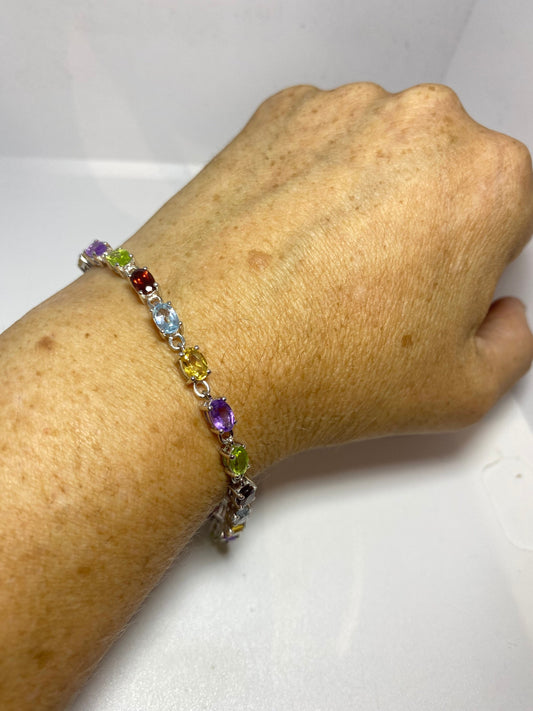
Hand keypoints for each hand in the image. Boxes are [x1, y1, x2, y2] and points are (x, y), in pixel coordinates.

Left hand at [126, 82, 532, 468]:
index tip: (438, 287)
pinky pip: (319, 143)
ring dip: (366, 196)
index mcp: (488, 180)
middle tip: (377, 284)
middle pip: (444, 173)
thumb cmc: (326, 369)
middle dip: (426, 221)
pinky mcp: (276, 114)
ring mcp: (342, 110)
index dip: (475, 257)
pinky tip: (288, 239)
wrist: (201, 352)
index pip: (508, 209)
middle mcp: (422, 123)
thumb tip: (500, 315)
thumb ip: (512, 342)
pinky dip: (312, 179)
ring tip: (322, 266)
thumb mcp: (463, 390)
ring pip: (380, 153)